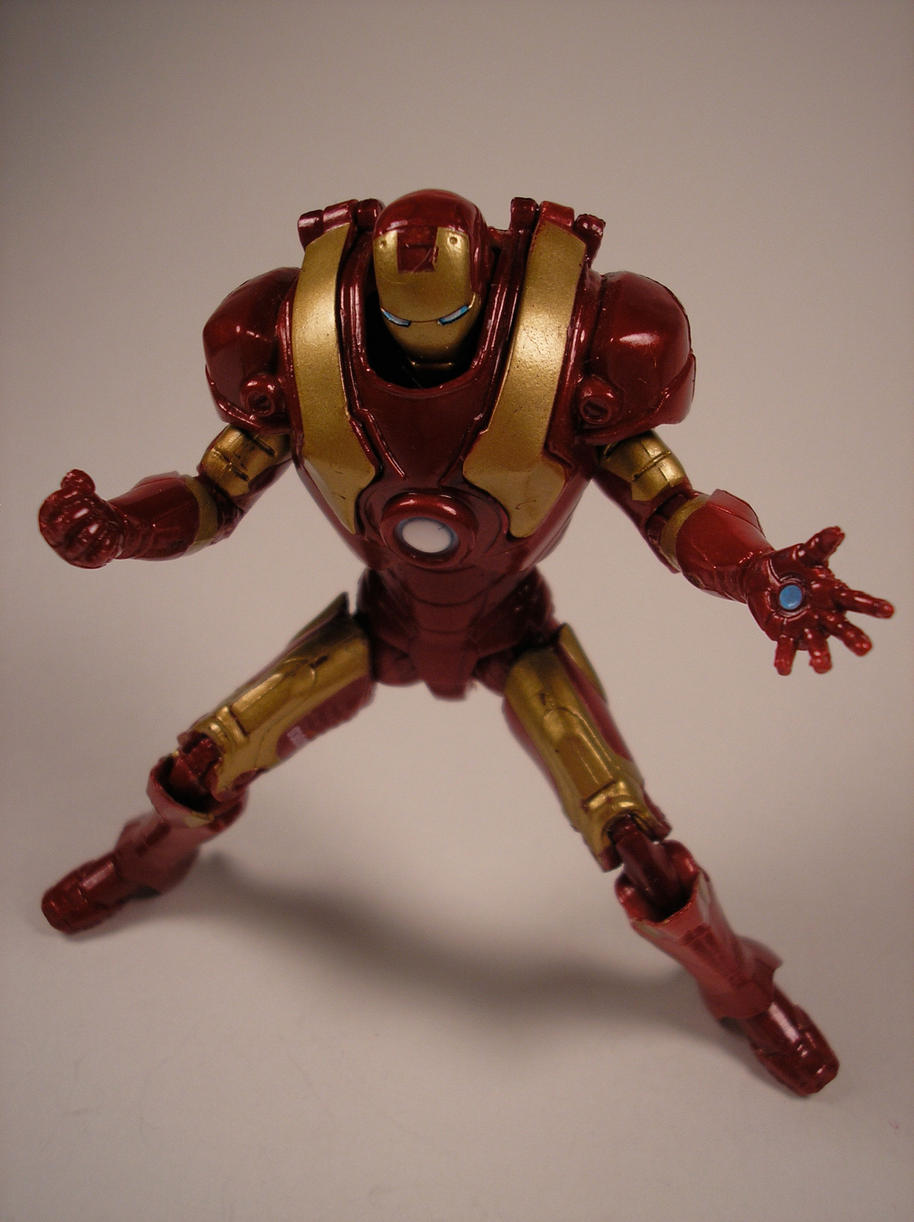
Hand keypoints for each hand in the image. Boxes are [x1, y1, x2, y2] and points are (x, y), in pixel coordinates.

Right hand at [38, 470, 125, 568]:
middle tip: (90, 505)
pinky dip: (107, 541)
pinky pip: (98, 555)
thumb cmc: (90, 509)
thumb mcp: (82, 493)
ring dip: (92, 529)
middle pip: (59, 528)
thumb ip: (76, 481)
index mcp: (50, 521)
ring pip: (80, 543)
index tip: (83, 488)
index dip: (64, 498)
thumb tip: (76, 477)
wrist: (110, 527)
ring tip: (102, 520)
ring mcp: (74, 552)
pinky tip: (112, 530)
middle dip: (74, 515)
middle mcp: (58, 539)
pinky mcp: (91, 561)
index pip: (48, 510)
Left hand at [741, 527, 893, 674]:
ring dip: (820, 655)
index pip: (856, 601)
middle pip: (842, 628)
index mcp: (832, 594)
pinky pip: (785, 648)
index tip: (889, 611)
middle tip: (865, 648)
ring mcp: (805, 626)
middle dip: (853, 638)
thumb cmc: (791, 564)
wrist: (761, 575)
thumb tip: (838, 531)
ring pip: (816, 643)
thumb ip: (821, 545)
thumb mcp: (805, 553)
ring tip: (822, 668)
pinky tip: (783, 670)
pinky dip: (785, 659)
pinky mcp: (784, 633)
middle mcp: (824, 614)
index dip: (872, 606)